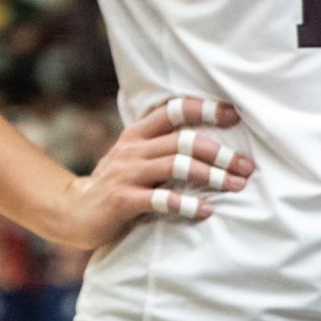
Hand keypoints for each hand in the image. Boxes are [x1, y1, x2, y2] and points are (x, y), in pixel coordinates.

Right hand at [52, 97, 255, 248]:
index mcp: (138, 134)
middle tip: (246, 166)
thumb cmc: (117, 184)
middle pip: (183, 141)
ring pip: (176, 166)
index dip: (204, 109)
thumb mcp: (136, 157)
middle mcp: (134, 149)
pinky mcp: (123, 201)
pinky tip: (206, 210)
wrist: (73, 211)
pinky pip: (159, 200)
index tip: (234, 115)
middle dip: (219, 152)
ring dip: (210, 176)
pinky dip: (186, 204)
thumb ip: (162, 146)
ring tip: (235, 186)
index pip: (173, 111)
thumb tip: (208, 140)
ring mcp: (128, 174)